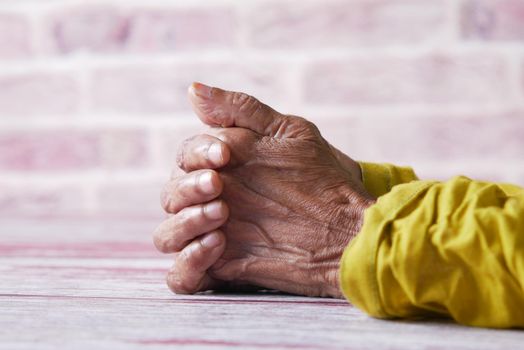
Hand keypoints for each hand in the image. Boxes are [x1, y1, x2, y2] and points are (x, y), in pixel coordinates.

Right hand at [154, 83, 375, 296]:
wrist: (349, 226)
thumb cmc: (321, 176)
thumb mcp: (286, 133)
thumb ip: (240, 111)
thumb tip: (192, 91)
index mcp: (220, 169)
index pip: (184, 157)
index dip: (196, 153)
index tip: (225, 155)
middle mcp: (212, 201)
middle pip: (169, 195)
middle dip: (187, 188)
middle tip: (217, 184)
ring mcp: (214, 236)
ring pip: (166, 236)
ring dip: (183, 223)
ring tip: (220, 213)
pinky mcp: (222, 269)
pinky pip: (181, 276)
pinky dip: (187, 262)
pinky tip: (216, 244)